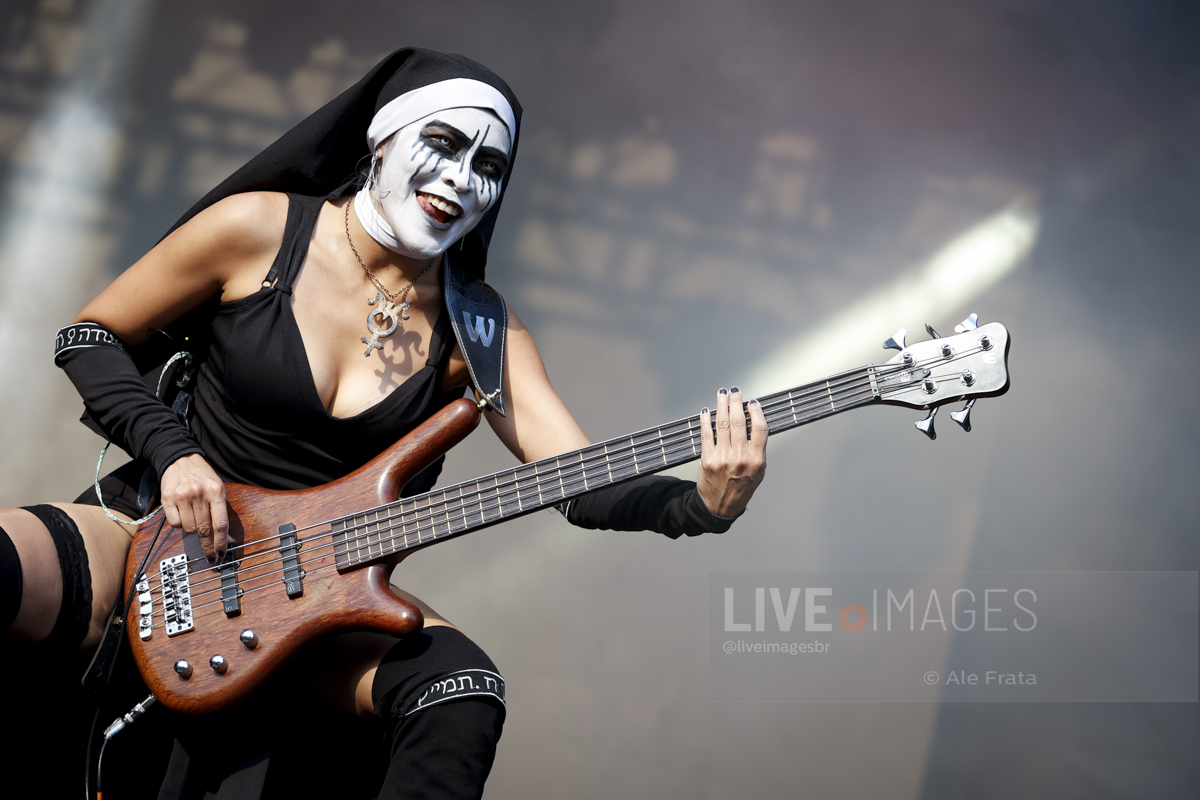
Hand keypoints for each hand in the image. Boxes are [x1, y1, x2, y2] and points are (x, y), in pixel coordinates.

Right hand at [160, 453, 228, 561]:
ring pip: (189, 529)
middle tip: (211, 556)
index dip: (221, 542)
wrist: (181, 460)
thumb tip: (227, 538)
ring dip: (193, 530)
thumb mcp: (218, 489)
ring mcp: (182, 496)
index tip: (221, 554)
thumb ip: (221, 512)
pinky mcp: (167, 499)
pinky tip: (182, 514)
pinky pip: (175, 524)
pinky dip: (180, 524)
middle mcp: (199, 494)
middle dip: (208, 546)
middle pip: (205, 530)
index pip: (220, 524)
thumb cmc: (203, 477)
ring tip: (194, 519)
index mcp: (216, 491)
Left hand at [696, 387, 767, 517]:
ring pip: (723, 425)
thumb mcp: (758, 471)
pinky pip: (706, 434)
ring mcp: (723, 459)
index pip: (760, 429)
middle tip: (734, 391)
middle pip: (739, 422)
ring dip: (722, 406)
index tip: (752, 403)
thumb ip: (757, 449)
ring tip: (722, 394)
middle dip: (736, 402)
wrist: (721, 507)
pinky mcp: (707, 460)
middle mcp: (741, 458)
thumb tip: (754, 422)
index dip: (756, 412)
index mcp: (757, 460)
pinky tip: (707, 411)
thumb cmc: (742, 487)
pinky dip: (706, 420)